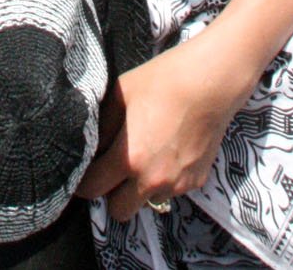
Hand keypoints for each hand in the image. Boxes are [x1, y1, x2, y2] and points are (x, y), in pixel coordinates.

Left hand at [77, 33, 247, 218]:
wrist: (209, 83)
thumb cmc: (162, 81)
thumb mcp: (120, 95)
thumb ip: (101, 126)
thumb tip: (88, 145)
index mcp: (129, 158)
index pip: (93, 189)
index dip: (83, 182)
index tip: (83, 173)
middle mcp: (152, 179)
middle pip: (119, 210)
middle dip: (111, 193)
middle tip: (113, 169)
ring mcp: (177, 184)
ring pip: (147, 201)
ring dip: (140, 188)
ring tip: (145, 154)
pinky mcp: (196, 182)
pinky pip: (171, 190)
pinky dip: (164, 178)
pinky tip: (168, 150)